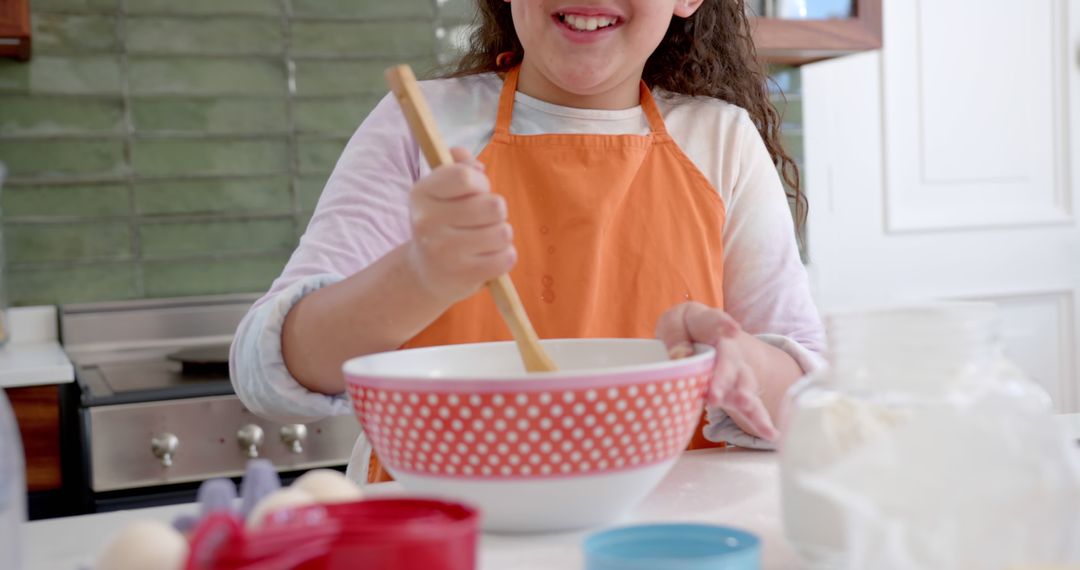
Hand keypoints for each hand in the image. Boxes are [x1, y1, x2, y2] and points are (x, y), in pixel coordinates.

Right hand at [407, 147, 516, 302]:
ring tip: (484, 239)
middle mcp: (427, 222)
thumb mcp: (441, 191)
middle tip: (482, 220)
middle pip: (494, 205)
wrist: (425, 273)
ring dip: (500, 235)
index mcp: (421, 193)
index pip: (464, 176)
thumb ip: (458, 166)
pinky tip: (488, 257)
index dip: (480, 183)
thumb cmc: (442, 223)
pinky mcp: (462, 275)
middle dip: (496, 211)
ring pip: (503, 232)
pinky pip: (506, 257)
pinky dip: (504, 256)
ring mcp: (444, 251)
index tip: (476, 192)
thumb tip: (472, 164)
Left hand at [655, 302, 779, 440]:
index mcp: (708, 324)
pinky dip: (759, 419)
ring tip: (743, 405)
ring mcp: (736, 370)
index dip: (722, 325)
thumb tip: (681, 355)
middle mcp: (728, 347)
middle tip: (714, 395)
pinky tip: (771, 433)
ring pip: (744, 382)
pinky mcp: (738, 391)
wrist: (699, 336)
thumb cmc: (683, 330)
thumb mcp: (672, 324)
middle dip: (723, 377)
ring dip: (743, 396)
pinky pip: (751, 405)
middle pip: (729, 360)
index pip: (713, 322)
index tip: (732, 330)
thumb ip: (675, 337)